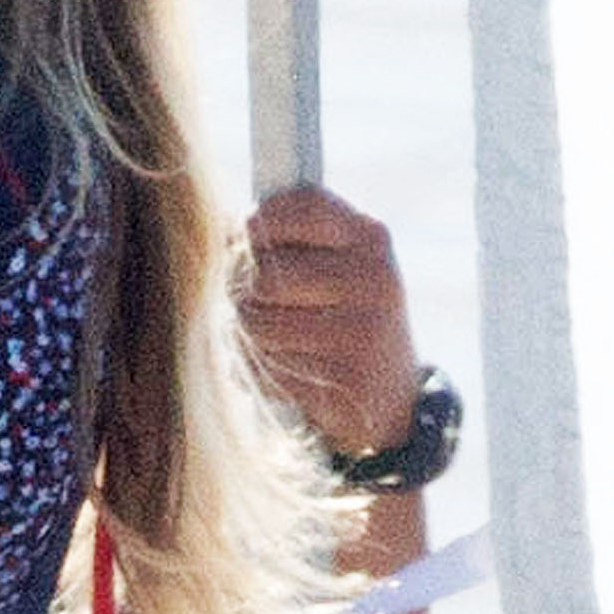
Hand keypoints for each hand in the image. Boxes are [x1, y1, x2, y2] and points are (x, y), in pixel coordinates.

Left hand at [238, 186, 418, 462]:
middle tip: (246, 306)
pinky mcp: (344, 384)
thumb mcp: (342, 269)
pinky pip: (265, 371)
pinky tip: (281, 376)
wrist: (392, 404)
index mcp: (371, 239)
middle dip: (241, 295)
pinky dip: (259, 376)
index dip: (256, 224)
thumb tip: (221, 229)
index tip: (241, 240)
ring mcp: (362, 334)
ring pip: (256, 325)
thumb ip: (293, 240)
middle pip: (264, 276)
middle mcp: (373, 280)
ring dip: (245, 339)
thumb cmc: (346, 323)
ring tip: (267, 344)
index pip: (299, 208)